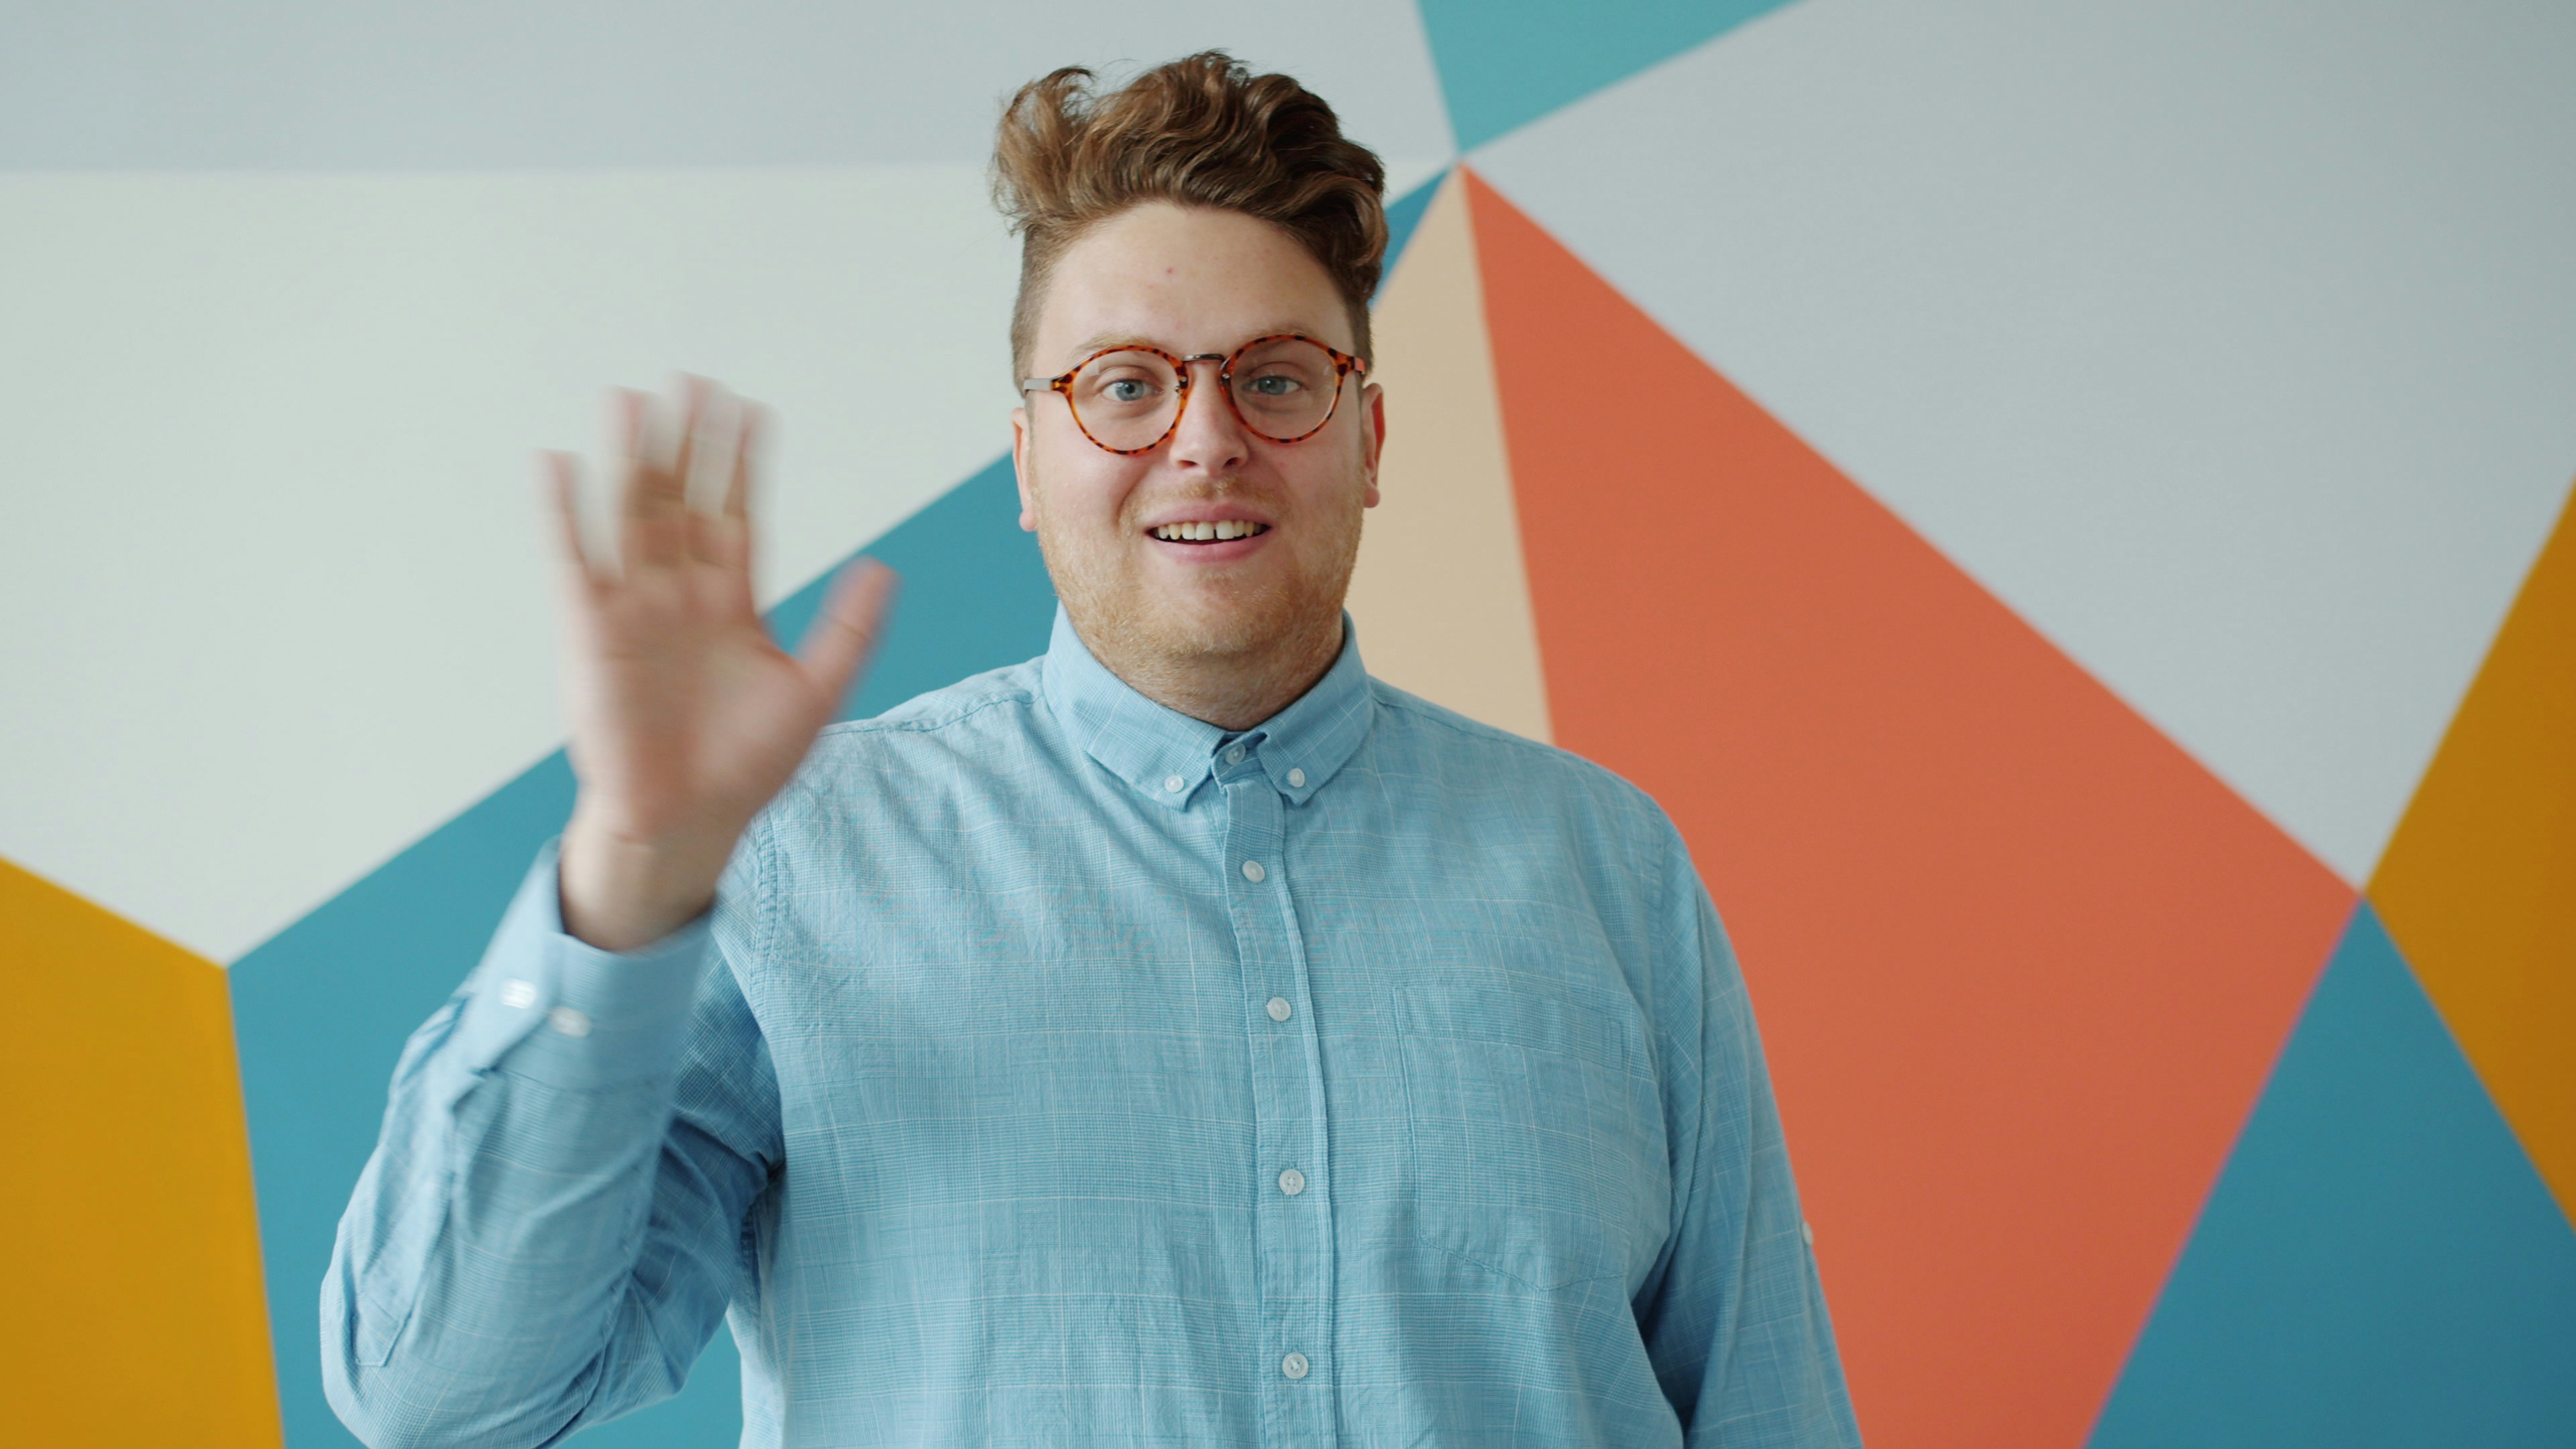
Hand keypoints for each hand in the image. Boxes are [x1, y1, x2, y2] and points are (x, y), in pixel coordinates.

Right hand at [543, 379, 896, 950]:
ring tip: (630, 400)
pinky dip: (564, 513)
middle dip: (687, 444)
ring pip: (632, 517)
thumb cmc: (747, 765)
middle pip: (683, 501)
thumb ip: (848, 629)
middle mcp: (680, 594)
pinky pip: (574, 560)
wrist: (689, 821)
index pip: (738, 515)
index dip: (742, 465)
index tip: (749, 408)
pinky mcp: (591, 632)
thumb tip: (884, 566)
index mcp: (731, 602)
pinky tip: (559, 462)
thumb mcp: (814, 692)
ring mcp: (633, 609)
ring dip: (630, 461)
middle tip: (691, 379)